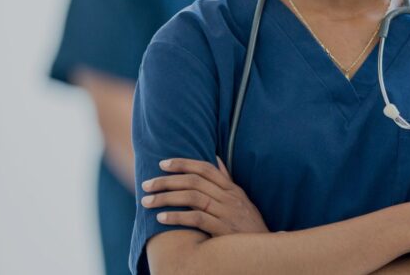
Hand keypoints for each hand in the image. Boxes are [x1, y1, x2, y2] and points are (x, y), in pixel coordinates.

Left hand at [142, 157, 268, 235]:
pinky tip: (161, 218)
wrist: (263, 249)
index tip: (162, 163)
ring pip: (193, 198)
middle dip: (167, 181)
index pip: (206, 169)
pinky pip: (197, 219)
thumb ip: (226, 180)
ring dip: (166, 198)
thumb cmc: (248, 224)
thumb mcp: (241, 200)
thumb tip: (215, 159)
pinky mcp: (223, 230)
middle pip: (194, 182)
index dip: (183, 163)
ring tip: (146, 201)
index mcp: (232, 189)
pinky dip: (178, 217)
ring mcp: (227, 213)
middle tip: (146, 184)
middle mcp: (229, 198)